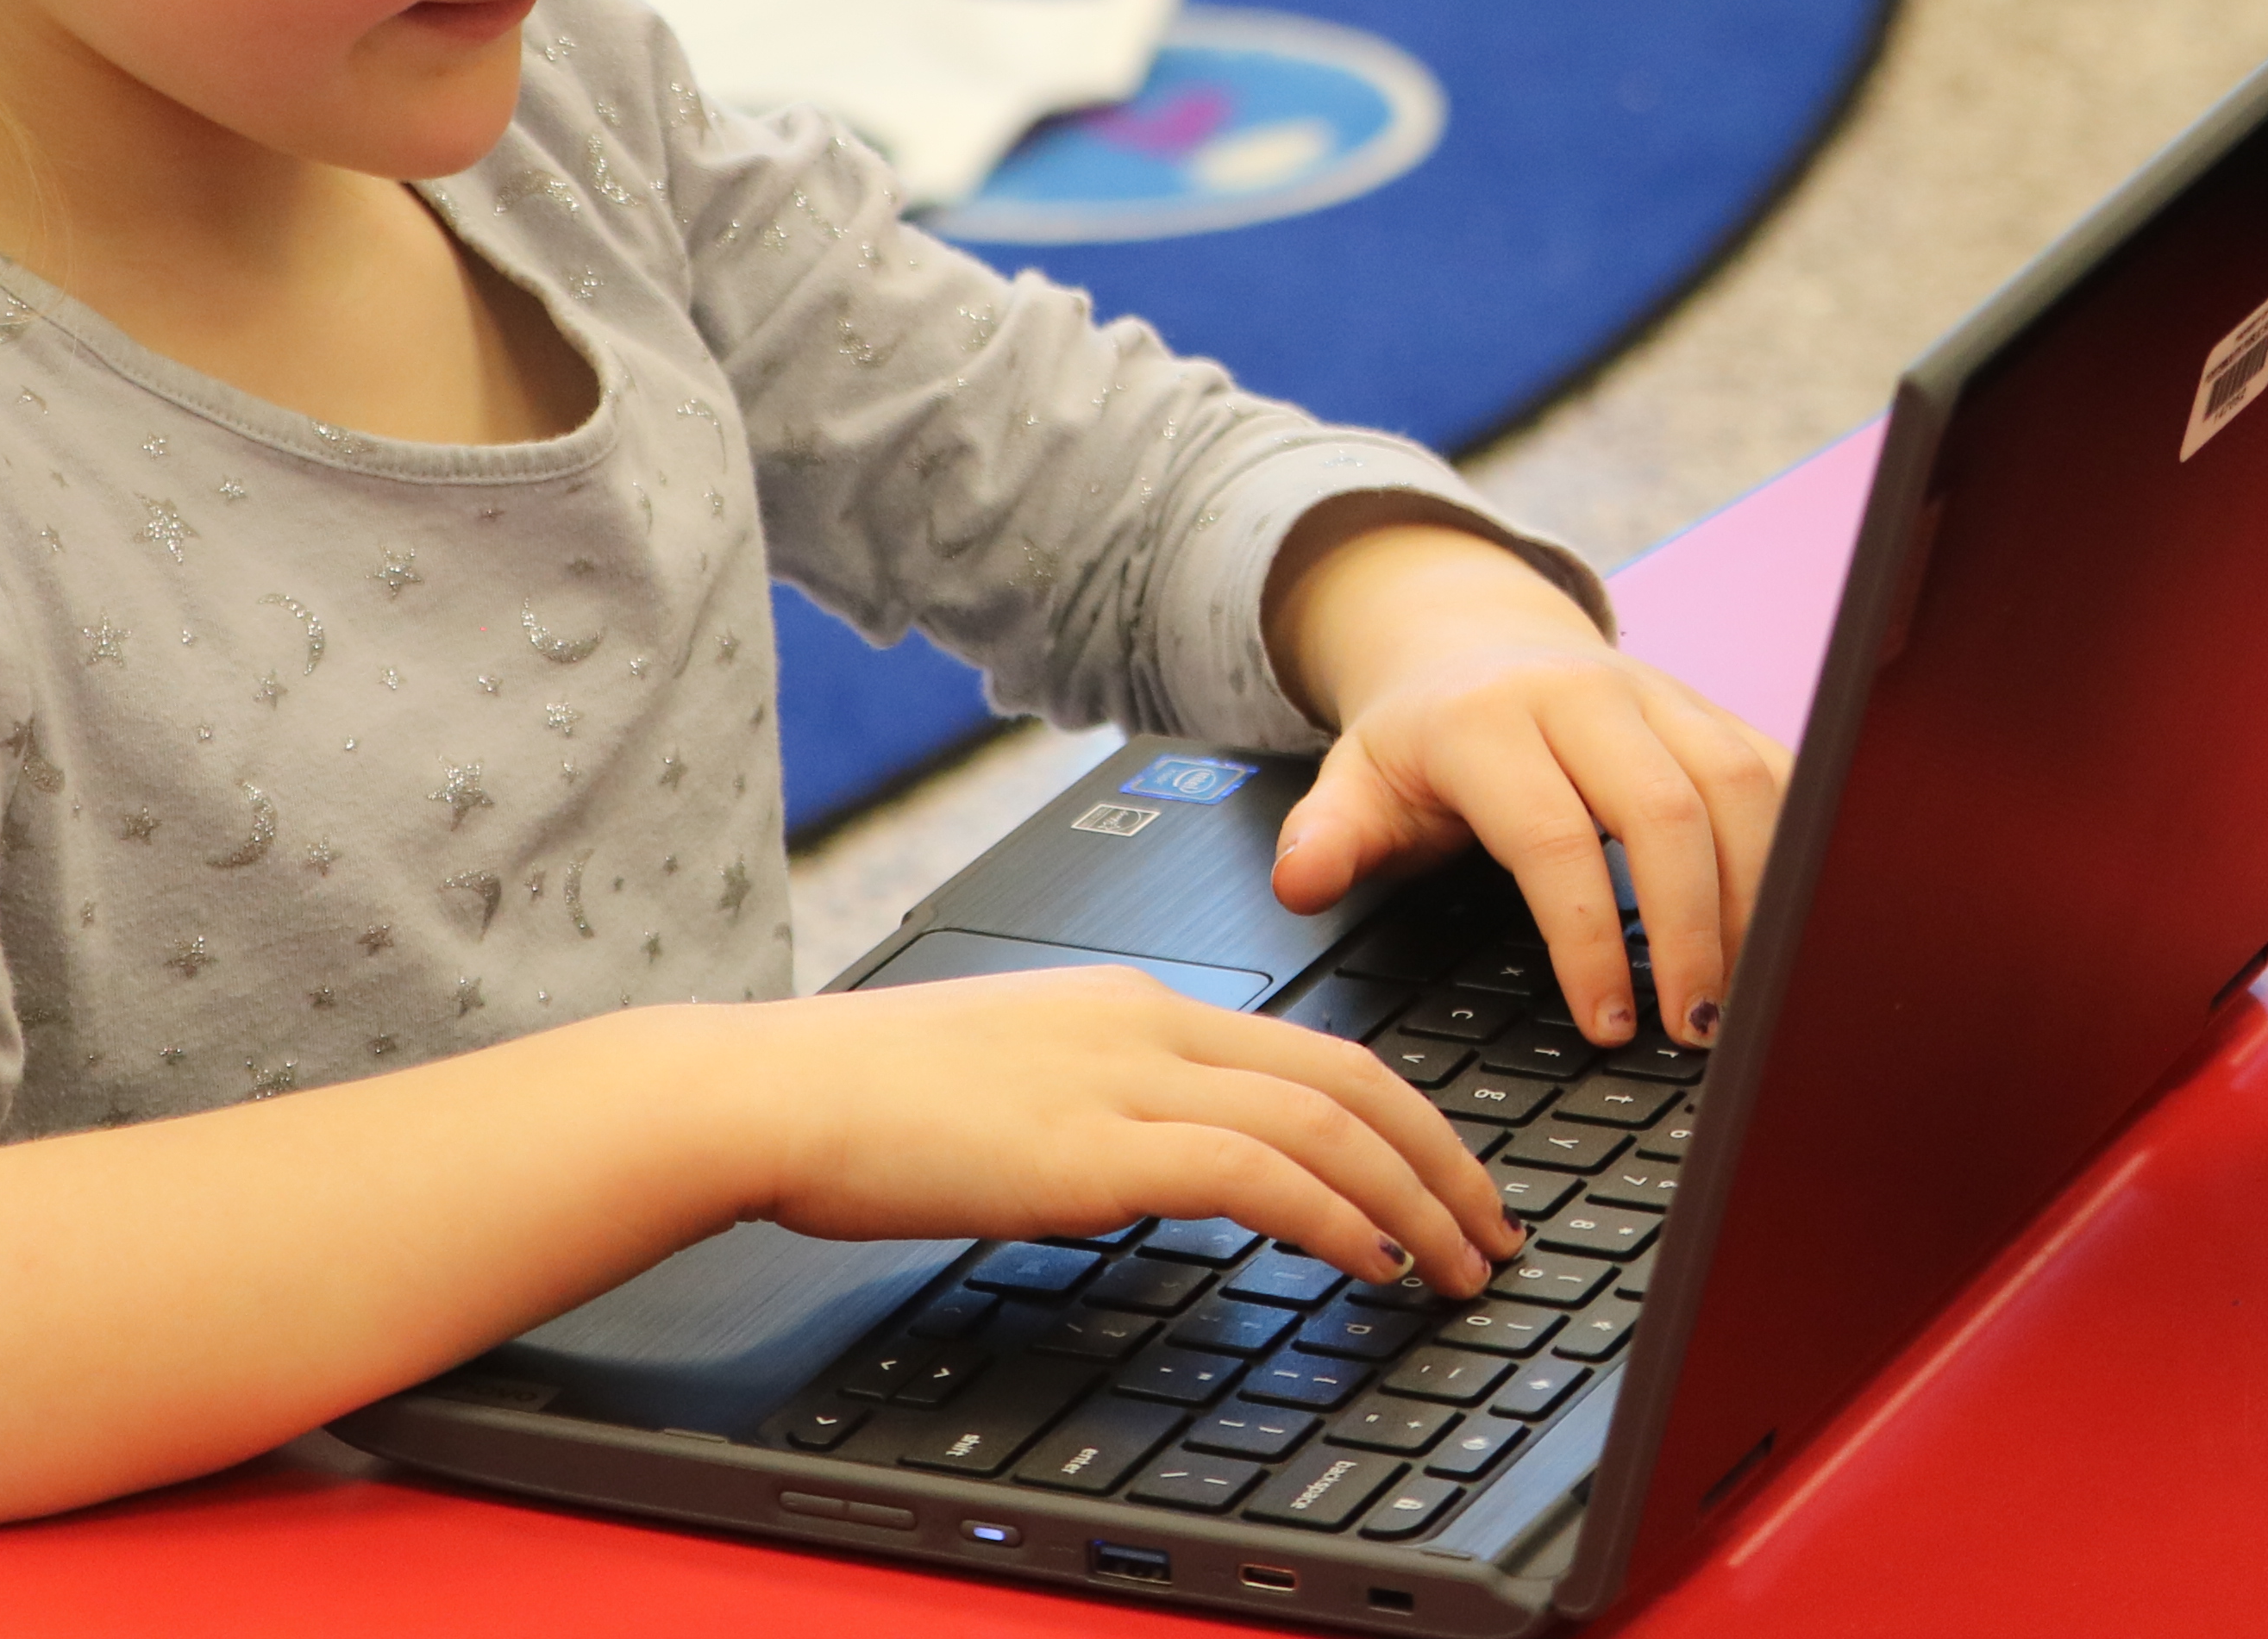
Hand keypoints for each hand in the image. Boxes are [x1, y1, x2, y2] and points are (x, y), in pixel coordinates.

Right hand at [735, 966, 1517, 1294]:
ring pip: (1322, 1122)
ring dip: (1410, 1199)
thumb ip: (1105, 1115)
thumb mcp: (1021, 1090)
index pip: (1313, 1049)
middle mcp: (1150, 1023)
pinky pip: (1252, 1172)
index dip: (1403, 1117)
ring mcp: (1125, 1076)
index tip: (1448, 1177)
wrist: (775, 1090)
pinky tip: (1366, 1261)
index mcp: (1137, 1004)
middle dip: (1440, 1158)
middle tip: (1492, 1228)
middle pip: (1350, 1076)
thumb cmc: (869, 1103)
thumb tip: (1162, 1176)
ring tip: (1455, 1263)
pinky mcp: (1092, 1144)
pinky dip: (1329, 1215)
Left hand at [1268, 521, 1789, 1048]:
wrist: (1473, 643)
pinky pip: (1777, 770)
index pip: (1554, 838)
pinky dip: (1796, 850)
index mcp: (1489, 721)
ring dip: (1760, 898)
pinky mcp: (1711, 709)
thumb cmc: (1420, 742)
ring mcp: (1660, 695)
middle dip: (1695, 931)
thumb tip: (1302, 883)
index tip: (1608, 1027)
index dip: (1588, 939)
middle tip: (1696, 1032)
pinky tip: (1790, 930)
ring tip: (1750, 996)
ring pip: (1740, 787)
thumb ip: (1326, 839)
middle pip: (1668, 811)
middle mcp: (1585, 696)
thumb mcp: (1351, 786)